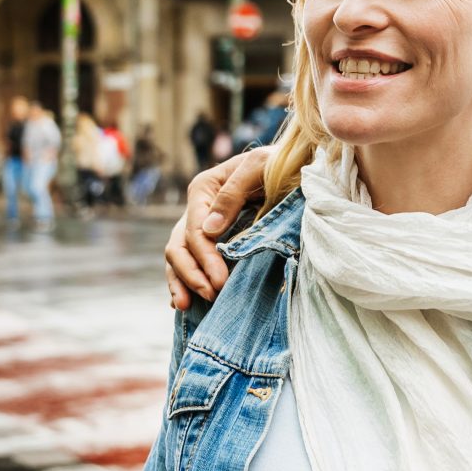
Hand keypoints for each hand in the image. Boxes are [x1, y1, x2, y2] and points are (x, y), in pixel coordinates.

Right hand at [164, 148, 269, 308]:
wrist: (293, 168)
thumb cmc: (278, 164)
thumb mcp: (258, 167)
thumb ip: (233, 194)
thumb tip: (210, 229)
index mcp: (203, 189)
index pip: (195, 231)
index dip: (204, 258)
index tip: (219, 281)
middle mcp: (197, 209)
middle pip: (180, 247)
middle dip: (191, 274)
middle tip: (212, 295)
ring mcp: (201, 226)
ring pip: (178, 258)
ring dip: (181, 283)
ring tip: (188, 306)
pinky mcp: (211, 241)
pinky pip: (189, 263)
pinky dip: (183, 283)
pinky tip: (185, 303)